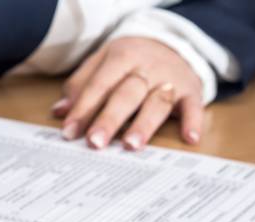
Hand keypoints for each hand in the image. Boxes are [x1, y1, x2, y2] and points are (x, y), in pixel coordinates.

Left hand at [53, 37, 203, 149]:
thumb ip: (81, 85)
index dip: (84, 109)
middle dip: (110, 119)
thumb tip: (60, 112)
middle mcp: (147, 67)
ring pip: (157, 102)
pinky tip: (189, 138)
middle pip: (127, 94)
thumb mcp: (103, 62)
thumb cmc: (130, 60)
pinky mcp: (191, 91)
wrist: (172, 44)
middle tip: (96, 142)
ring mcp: (171, 79)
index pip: (100, 84)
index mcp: (122, 56)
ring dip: (145, 124)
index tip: (70, 132)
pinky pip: (194, 106)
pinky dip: (193, 121)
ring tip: (132, 145)